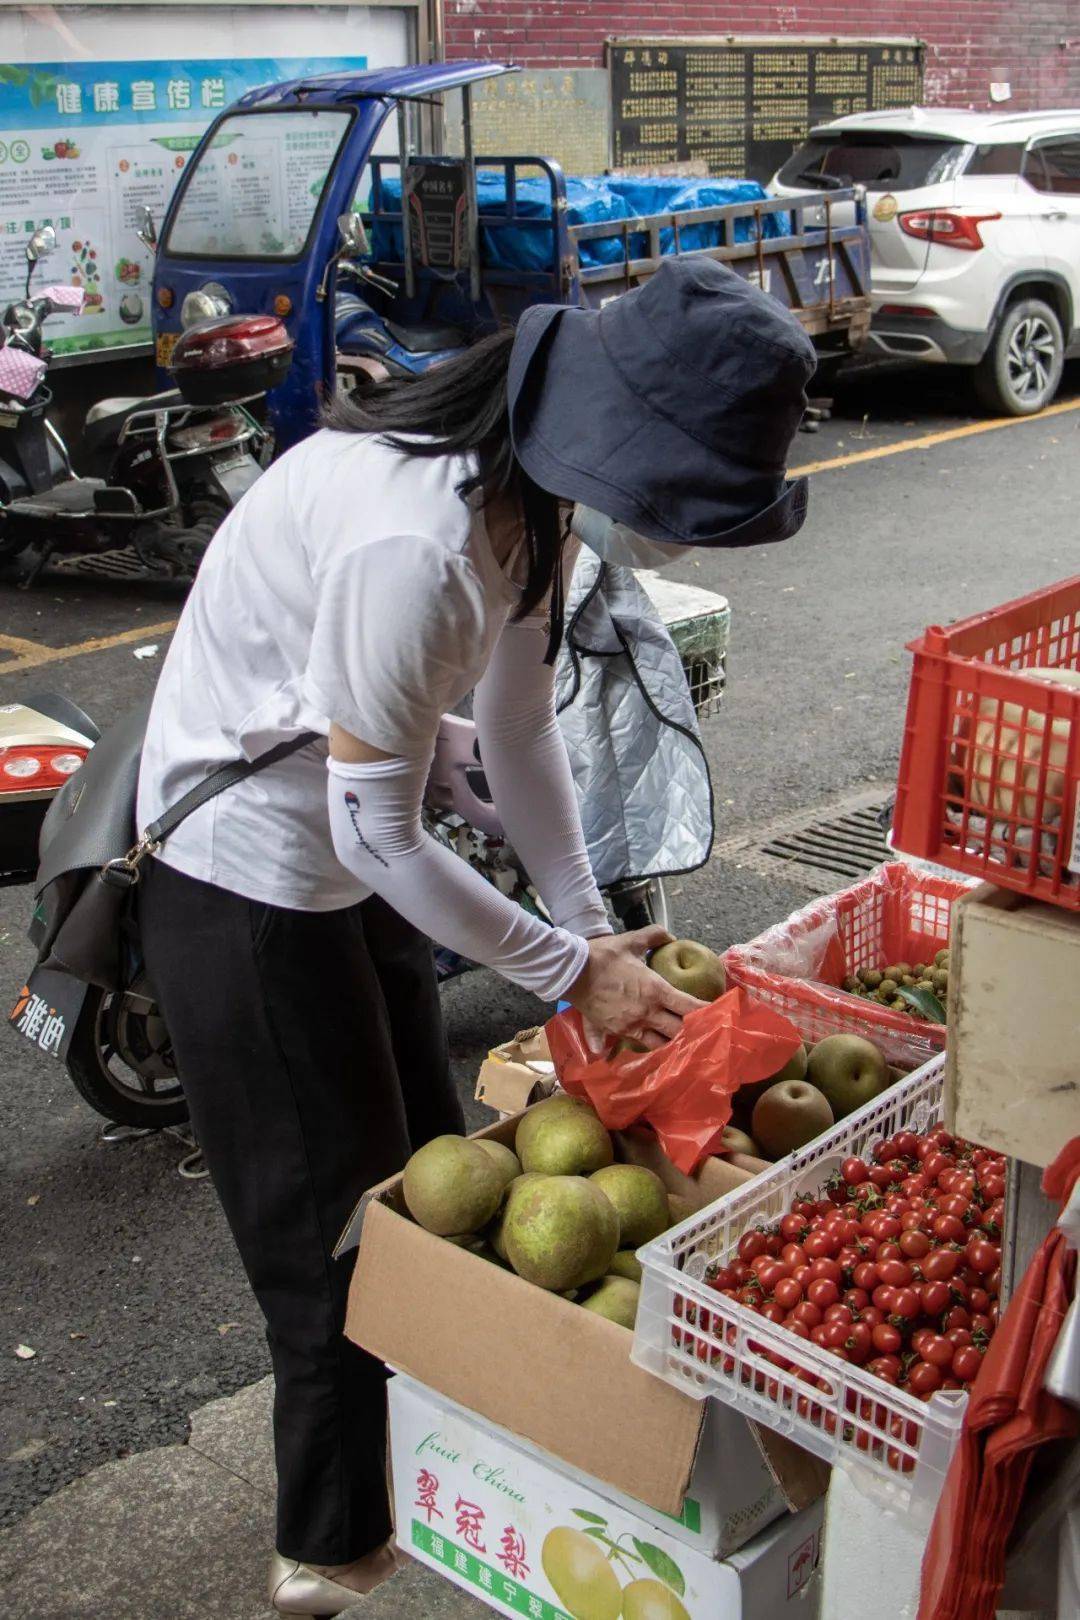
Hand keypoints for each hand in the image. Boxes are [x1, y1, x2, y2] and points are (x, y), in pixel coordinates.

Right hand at [566, 925, 708, 1050]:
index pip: (689, 1007)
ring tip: (677, 1044)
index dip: (707, 1013)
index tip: (718, 1017)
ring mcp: (629, 1026)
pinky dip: (638, 1048)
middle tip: (702, 1033)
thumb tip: (670, 936)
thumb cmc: (603, 955)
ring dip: (669, 1044)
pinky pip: (628, 1047)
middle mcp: (646, 1013)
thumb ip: (655, 936)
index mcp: (655, 991)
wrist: (571, 970)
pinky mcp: (612, 1032)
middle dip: (691, 1033)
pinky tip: (642, 1051)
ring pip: (657, 1045)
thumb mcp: (631, 941)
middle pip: (677, 1032)